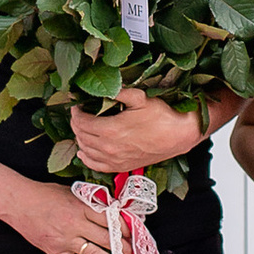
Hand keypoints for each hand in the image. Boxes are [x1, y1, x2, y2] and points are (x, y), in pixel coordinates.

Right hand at [14, 178, 118, 253]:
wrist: (18, 202)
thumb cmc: (44, 194)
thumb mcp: (71, 192)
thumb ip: (90, 201)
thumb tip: (111, 208)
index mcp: (81, 207)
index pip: (110, 218)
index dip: (124, 227)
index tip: (133, 233)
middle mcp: (75, 224)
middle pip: (106, 238)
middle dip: (123, 247)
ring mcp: (65, 239)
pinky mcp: (54, 251)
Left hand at [67, 92, 206, 175]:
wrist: (178, 136)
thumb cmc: (161, 116)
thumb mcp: (140, 98)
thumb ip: (120, 91)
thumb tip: (106, 86)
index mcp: (110, 129)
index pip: (81, 122)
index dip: (76, 112)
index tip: (77, 105)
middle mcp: (108, 147)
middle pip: (81, 135)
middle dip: (76, 123)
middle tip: (78, 114)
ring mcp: (114, 159)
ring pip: (86, 150)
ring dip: (80, 138)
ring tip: (82, 128)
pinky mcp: (121, 166)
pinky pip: (95, 165)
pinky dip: (86, 158)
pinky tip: (84, 152)